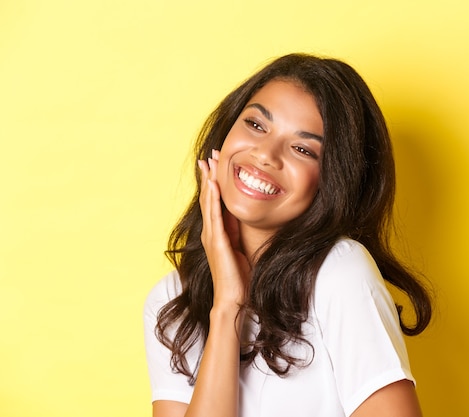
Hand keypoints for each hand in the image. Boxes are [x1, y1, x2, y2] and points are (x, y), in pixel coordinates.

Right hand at [198, 150, 250, 309]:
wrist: (233, 298)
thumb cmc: (238, 276)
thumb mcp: (240, 247)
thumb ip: (237, 232)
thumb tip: (243, 217)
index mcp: (217, 232)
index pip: (213, 202)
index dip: (213, 182)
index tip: (214, 164)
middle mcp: (210, 232)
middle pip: (208, 197)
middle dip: (208, 176)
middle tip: (208, 155)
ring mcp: (212, 236)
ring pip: (208, 202)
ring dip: (208, 181)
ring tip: (208, 163)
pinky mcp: (218, 242)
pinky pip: (214, 215)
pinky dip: (213, 199)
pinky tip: (213, 185)